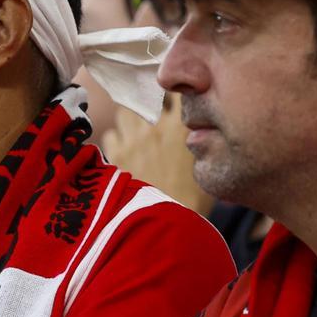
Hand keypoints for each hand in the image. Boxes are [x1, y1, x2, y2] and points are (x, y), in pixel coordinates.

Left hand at [100, 94, 213, 215]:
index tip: (174, 97)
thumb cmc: (192, 199)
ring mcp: (132, 140)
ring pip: (124, 113)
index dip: (173, 94)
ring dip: (130, 121)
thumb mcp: (206, 162)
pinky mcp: (115, 154)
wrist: (166, 224)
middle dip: (147, 104)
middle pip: (145, 97)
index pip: (174, 93)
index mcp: (181, 128)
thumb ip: (199, 138)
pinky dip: (116, 140)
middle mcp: (155, 128)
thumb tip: (196, 127)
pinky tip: (124, 151)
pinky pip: (110, 134)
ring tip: (137, 134)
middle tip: (152, 115)